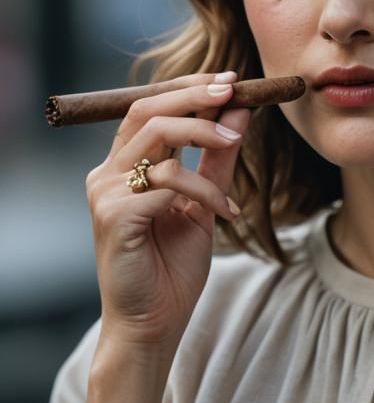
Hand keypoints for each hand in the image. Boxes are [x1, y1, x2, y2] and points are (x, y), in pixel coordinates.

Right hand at [85, 71, 250, 358]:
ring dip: (206, 136)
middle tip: (233, 89)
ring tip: (236, 146)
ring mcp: (105, 194)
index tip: (230, 80)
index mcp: (123, 167)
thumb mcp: (205, 201)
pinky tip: (226, 214)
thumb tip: (240, 111)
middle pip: (147, 111)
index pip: (150, 108)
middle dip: (194, 95)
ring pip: (158, 140)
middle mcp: (106, 174)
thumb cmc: (174, 266)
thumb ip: (219, 158)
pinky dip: (204, 190)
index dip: (188, 88)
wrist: (155, 323)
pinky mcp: (114, 215)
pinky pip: (166, 182)